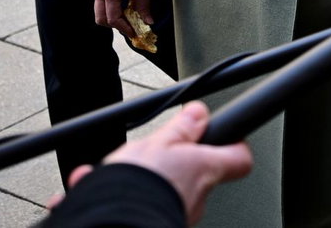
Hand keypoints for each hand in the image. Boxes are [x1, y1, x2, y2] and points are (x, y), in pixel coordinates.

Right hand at [51, 102, 251, 225]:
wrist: (113, 223)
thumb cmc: (141, 186)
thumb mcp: (160, 142)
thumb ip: (181, 128)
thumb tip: (199, 114)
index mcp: (204, 170)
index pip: (238, 158)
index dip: (233, 144)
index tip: (225, 134)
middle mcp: (195, 197)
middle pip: (194, 172)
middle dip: (172, 161)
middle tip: (150, 152)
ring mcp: (175, 213)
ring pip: (162, 189)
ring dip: (139, 178)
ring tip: (110, 171)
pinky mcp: (152, 222)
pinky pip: (138, 205)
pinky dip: (116, 196)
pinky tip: (91, 186)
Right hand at [95, 0, 153, 39]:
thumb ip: (144, 8)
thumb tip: (148, 23)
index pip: (113, 19)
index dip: (124, 28)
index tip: (134, 33)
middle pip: (101, 18)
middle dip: (115, 25)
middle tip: (129, 27)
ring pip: (100, 11)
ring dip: (112, 18)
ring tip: (127, 18)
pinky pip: (102, 3)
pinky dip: (111, 9)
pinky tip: (123, 8)